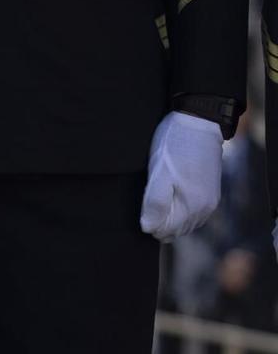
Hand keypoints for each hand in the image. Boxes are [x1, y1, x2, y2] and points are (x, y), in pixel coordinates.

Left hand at [139, 111, 222, 239]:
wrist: (199, 123)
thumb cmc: (174, 146)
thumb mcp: (159, 173)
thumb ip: (155, 203)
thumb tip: (148, 228)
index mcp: (191, 206)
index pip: (165, 231)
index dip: (149, 222)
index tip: (141, 207)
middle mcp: (205, 209)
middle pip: (176, 230)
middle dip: (159, 222)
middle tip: (146, 202)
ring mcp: (210, 201)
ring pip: (186, 224)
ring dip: (170, 218)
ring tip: (155, 200)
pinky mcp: (211, 193)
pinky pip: (195, 214)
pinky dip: (181, 212)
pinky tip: (170, 199)